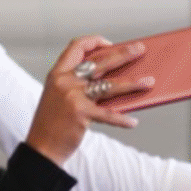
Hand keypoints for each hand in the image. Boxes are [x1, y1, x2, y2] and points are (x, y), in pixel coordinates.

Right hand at [25, 36, 153, 165]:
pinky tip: (133, 121)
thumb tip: (113, 81)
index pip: (76, 47)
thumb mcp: (59, 97)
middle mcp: (65, 81)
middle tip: (139, 50)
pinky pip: (108, 114)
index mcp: (58, 74)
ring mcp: (73, 96)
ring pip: (110, 85)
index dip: (95, 42)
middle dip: (123, 54)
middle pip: (100, 62)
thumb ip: (79, 86)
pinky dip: (122, 119)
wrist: (41, 148)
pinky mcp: (81, 114)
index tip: (110, 44)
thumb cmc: (52, 124)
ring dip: (133, 83)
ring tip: (149, 82)